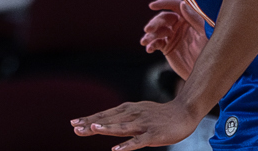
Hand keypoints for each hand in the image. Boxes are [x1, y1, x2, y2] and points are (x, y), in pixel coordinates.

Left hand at [71, 96, 204, 150]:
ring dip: (106, 128)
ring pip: (121, 127)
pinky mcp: (153, 135)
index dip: (89, 118)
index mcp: (127, 110)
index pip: (104, 114)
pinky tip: (117, 149)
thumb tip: (106, 120)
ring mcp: (142, 124)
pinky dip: (127, 145)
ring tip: (92, 128)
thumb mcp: (138, 111)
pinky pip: (138, 141)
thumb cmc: (159, 115)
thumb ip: (123, 117)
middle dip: (91, 123)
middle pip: (108, 119)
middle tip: (75, 127)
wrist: (184, 112)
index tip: (73, 123)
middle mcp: (132, 115)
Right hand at [140, 0, 209, 79]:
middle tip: (148, 29)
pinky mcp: (167, 47)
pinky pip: (156, 43)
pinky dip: (151, 45)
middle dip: (154, 23)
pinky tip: (148, 49)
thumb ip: (195, 19)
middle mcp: (178, 25)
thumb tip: (182, 4)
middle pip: (163, 18)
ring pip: (157, 30)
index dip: (163, 3)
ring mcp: (171, 36)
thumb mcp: (205, 34)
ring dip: (149, 35)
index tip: (152, 5)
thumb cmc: (211, 51)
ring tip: (144, 41)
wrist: (208, 72)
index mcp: (188, 18)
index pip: (174, 5)